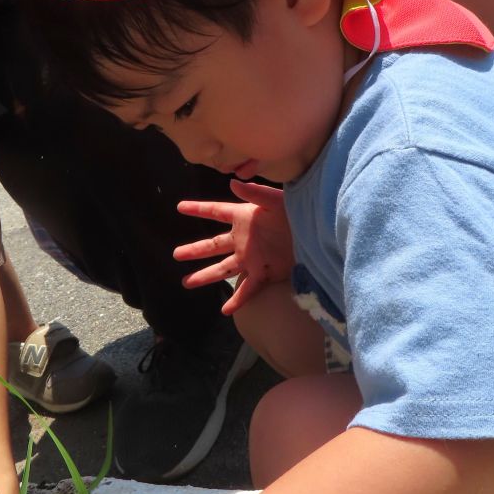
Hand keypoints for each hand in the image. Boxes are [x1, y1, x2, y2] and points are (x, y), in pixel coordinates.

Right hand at [175, 179, 293, 313]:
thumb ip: (253, 192)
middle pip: (213, 245)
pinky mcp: (264, 273)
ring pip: (223, 269)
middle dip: (194, 249)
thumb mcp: (275, 199)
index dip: (198, 209)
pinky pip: (247, 288)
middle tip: (175, 254)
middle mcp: (244, 239)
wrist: (318, 232)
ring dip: (205, 275)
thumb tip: (231, 183)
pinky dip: (237, 300)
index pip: (215, 211)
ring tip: (186, 282)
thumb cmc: (297, 212)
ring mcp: (252, 258)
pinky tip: (224, 310)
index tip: (179, 206)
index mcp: (244, 217)